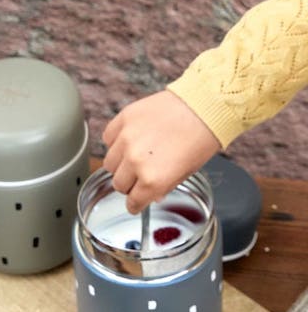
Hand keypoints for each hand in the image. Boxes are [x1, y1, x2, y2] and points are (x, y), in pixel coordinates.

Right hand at [101, 90, 221, 213]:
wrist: (202, 107)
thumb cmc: (200, 138)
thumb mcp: (187, 172)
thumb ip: (164, 186)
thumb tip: (152, 193)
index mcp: (154, 179)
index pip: (133, 202)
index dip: (135, 205)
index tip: (135, 203)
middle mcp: (135, 161)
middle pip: (118, 183)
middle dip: (128, 184)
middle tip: (138, 178)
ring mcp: (125, 139)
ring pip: (109, 163)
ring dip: (119, 164)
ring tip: (133, 157)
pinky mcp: (122, 119)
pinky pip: (108, 138)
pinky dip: (115, 142)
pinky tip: (129, 140)